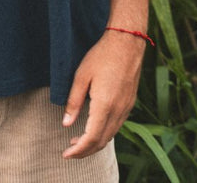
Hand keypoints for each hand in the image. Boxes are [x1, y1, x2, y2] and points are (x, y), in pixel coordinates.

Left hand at [61, 30, 145, 158]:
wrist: (127, 42)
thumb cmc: (101, 55)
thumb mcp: (82, 75)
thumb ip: (74, 101)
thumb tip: (66, 124)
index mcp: (105, 105)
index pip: (91, 138)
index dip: (78, 150)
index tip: (66, 154)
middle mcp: (118, 110)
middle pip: (102, 141)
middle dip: (85, 151)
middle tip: (69, 151)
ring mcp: (126, 107)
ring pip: (111, 135)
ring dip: (95, 143)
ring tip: (78, 142)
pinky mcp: (130, 102)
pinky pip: (117, 126)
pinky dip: (104, 133)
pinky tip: (95, 127)